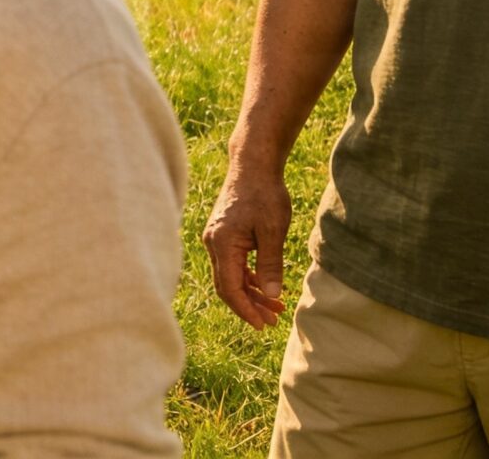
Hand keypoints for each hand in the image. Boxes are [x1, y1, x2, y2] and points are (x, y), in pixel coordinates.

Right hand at [203, 160, 292, 328]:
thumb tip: (271, 295)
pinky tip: (265, 286)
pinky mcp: (223, 235)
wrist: (253, 165)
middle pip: (227, 286)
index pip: (229, 288)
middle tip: (273, 320)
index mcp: (222, 244)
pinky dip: (248, 278)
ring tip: (275, 307)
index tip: (264, 324)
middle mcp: (213, 244)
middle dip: (249, 305)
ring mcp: (216, 239)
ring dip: (251, 293)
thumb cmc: (265, 194)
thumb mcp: (273, 231)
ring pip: (230, 276)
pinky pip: (232, 264)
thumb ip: (270, 264)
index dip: (246, 309)